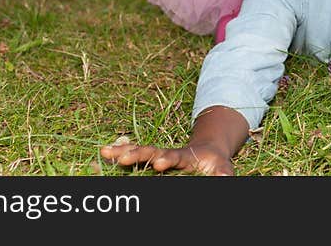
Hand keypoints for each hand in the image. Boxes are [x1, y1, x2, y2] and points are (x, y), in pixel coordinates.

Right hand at [99, 141, 233, 175]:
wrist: (210, 150)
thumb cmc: (217, 164)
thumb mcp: (223, 168)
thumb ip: (223, 174)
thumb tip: (225, 179)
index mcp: (186, 155)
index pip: (175, 156)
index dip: (167, 159)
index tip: (158, 163)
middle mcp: (169, 153)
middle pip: (151, 151)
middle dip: (137, 154)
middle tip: (123, 158)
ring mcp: (159, 154)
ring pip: (139, 150)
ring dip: (123, 151)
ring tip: (105, 150)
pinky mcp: (152, 158)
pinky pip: (135, 155)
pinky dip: (120, 153)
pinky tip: (106, 152)